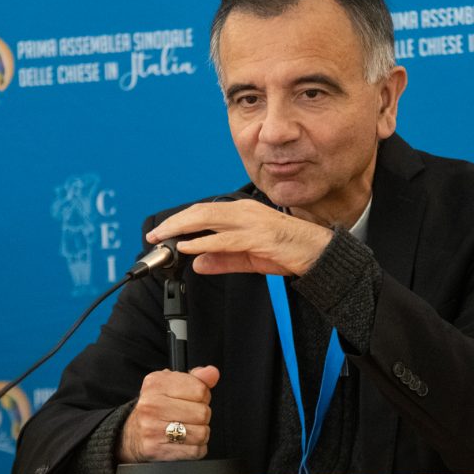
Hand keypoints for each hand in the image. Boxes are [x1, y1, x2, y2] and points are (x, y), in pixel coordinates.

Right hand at [118, 366, 218, 462]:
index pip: (200, 389)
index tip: (193, 399)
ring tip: (188, 429)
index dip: (203, 396)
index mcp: (156, 384)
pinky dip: (195, 449)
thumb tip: (212, 373)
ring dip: (200, 433)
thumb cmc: (156, 407)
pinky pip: (194, 451)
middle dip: (202, 416)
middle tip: (190, 416)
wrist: (131, 434)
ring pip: (201, 433)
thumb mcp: (172, 385)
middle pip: (202, 413)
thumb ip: (196, 378)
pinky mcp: (155, 450)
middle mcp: (151, 405)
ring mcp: (152, 429)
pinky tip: (185, 442)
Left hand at [145, 200, 332, 276]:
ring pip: (209, 220)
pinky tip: (189, 247)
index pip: (204, 211)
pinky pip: (225, 239)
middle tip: (154, 236)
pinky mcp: (259, 237)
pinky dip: (204, 242)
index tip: (162, 233)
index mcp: (243, 212)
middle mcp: (245, 211)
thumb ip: (223, 259)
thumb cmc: (289, 250)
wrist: (319, 253)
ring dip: (182, 230)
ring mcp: (252, 222)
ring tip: (163, 239)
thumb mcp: (249, 257)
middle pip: (201, 211)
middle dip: (174, 223)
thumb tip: (197, 261)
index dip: (181, 221)